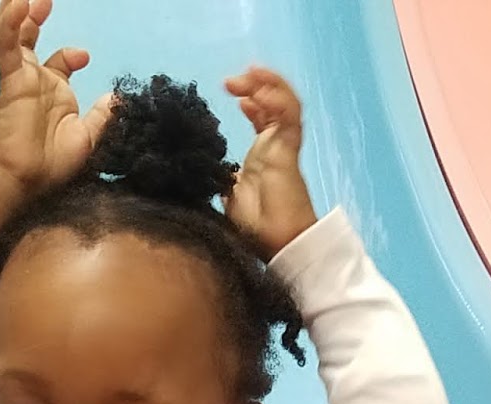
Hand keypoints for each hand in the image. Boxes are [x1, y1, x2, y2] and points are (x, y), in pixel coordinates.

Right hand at [0, 0, 111, 190]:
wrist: (27, 179)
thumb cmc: (52, 165)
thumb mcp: (86, 139)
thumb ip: (101, 117)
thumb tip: (115, 99)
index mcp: (54, 93)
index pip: (60, 62)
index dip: (71, 54)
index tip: (84, 56)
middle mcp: (35, 81)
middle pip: (31, 38)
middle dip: (36, 17)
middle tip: (45, 1)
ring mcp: (21, 78)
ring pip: (14, 34)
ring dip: (18, 11)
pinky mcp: (10, 80)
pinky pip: (6, 46)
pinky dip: (10, 24)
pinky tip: (18, 4)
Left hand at [224, 68, 316, 256]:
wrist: (277, 242)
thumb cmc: (255, 229)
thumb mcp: (227, 198)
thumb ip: (219, 180)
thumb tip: (201, 171)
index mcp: (261, 157)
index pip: (262, 120)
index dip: (252, 101)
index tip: (233, 94)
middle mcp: (274, 146)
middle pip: (273, 104)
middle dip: (255, 86)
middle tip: (233, 81)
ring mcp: (283, 145)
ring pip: (284, 102)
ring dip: (267, 83)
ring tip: (249, 73)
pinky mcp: (289, 147)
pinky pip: (288, 113)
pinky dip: (276, 97)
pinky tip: (259, 92)